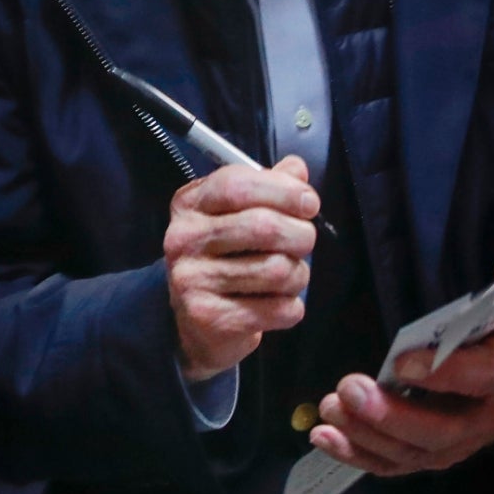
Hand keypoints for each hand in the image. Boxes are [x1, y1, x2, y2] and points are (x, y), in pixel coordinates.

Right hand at [167, 156, 318, 382]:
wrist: (195, 324)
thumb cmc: (225, 260)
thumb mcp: (237, 215)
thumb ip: (267, 188)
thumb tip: (296, 169)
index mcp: (189, 205)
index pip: (238, 185)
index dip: (283, 190)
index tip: (310, 202)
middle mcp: (183, 239)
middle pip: (263, 227)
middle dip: (301, 234)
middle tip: (305, 242)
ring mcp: (192, 280)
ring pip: (276, 270)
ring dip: (298, 274)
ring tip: (289, 277)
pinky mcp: (210, 318)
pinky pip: (277, 308)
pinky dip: (291, 308)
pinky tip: (278, 304)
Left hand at [310, 231, 493, 476]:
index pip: (484, 377)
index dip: (444, 373)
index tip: (401, 361)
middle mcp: (483, 420)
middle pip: (439, 432)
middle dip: (391, 416)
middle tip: (350, 388)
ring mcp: (455, 444)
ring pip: (411, 453)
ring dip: (367, 434)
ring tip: (331, 406)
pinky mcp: (429, 454)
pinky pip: (393, 463)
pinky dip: (357, 454)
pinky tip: (323, 436)